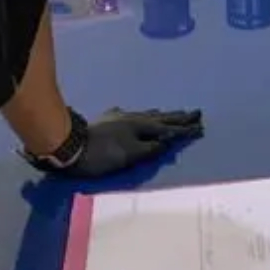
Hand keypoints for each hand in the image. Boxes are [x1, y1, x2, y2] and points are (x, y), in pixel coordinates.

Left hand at [65, 108, 203, 177]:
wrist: (69, 145)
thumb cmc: (102, 154)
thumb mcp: (129, 156)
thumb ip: (149, 149)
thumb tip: (166, 143)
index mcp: (141, 126)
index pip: (168, 128)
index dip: (184, 129)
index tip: (200, 127)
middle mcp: (133, 118)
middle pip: (160, 117)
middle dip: (178, 117)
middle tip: (195, 113)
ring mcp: (120, 117)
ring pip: (146, 115)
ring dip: (162, 115)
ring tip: (172, 114)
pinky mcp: (108, 120)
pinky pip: (131, 115)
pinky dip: (140, 116)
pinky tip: (135, 115)